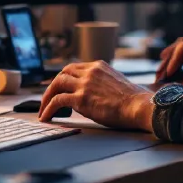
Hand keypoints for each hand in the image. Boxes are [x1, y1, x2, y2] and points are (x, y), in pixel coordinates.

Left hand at [38, 61, 154, 131]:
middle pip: (62, 73)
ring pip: (56, 84)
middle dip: (52, 86)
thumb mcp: (117, 82)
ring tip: (43, 109)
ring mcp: (84, 84)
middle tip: (47, 98)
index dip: (63, 78)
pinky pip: (57, 101)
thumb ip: (103, 83)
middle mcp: (90, 72)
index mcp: (98, 66)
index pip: (74, 68)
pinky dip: (48, 108)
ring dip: (46, 97)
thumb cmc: (134, 100)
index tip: (58, 88)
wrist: (139, 106)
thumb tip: (96, 93)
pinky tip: (46, 117)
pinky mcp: (81, 98)